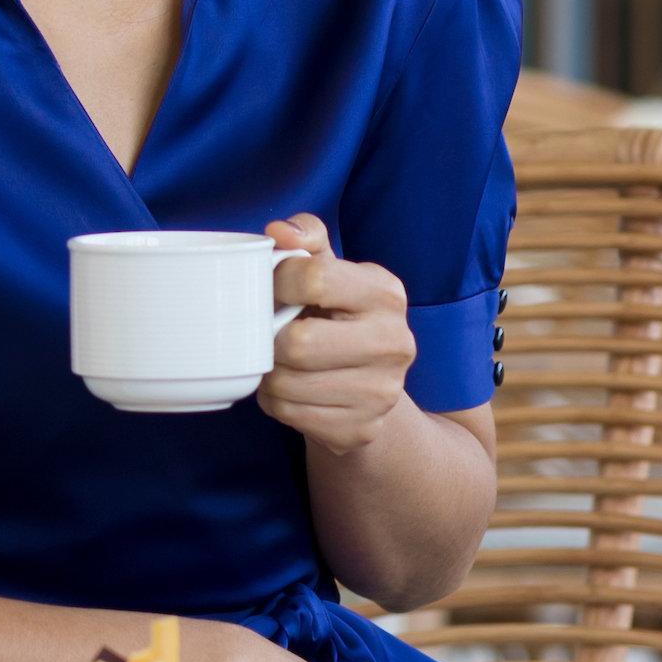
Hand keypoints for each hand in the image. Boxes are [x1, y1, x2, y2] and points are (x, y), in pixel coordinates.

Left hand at [252, 215, 415, 456]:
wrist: (369, 387)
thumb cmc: (337, 316)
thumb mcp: (329, 270)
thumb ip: (305, 240)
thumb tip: (278, 231)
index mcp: (386, 293)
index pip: (314, 277)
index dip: (277, 282)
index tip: (271, 288)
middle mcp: (395, 343)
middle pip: (298, 343)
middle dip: (269, 338)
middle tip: (268, 334)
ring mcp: (382, 392)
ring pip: (286, 384)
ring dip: (267, 373)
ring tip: (278, 361)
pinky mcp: (360, 430)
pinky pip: (288, 414)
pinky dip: (275, 402)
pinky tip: (290, 389)